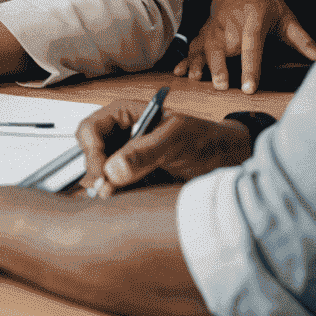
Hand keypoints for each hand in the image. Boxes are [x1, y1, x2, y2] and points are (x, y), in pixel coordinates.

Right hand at [76, 99, 253, 196]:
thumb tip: (111, 170)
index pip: (91, 129)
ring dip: (105, 187)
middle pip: (90, 152)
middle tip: (105, 193)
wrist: (226, 161)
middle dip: (95, 172)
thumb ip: (144, 152)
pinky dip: (117, 196)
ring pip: (100, 172)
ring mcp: (126, 156)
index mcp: (124, 113)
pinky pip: (115, 187)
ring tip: (117, 199)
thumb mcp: (175, 140)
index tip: (102, 177)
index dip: (91, 152)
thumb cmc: (204, 139)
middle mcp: (120, 133)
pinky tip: (127, 201)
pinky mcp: (134, 177)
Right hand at [177, 0, 315, 92]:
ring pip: (205, 45)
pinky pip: (194, 44)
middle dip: (220, 66)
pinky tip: (181, 71)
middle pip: (223, 46)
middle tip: (221, 86)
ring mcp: (216, 25)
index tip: (248, 86)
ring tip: (196, 79)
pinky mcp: (206, 28)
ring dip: (199, 62)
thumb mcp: (286, 16)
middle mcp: (231, 22)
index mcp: (253, 19)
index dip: (250, 66)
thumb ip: (303, 40)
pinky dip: (186, 58)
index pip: (252, 45)